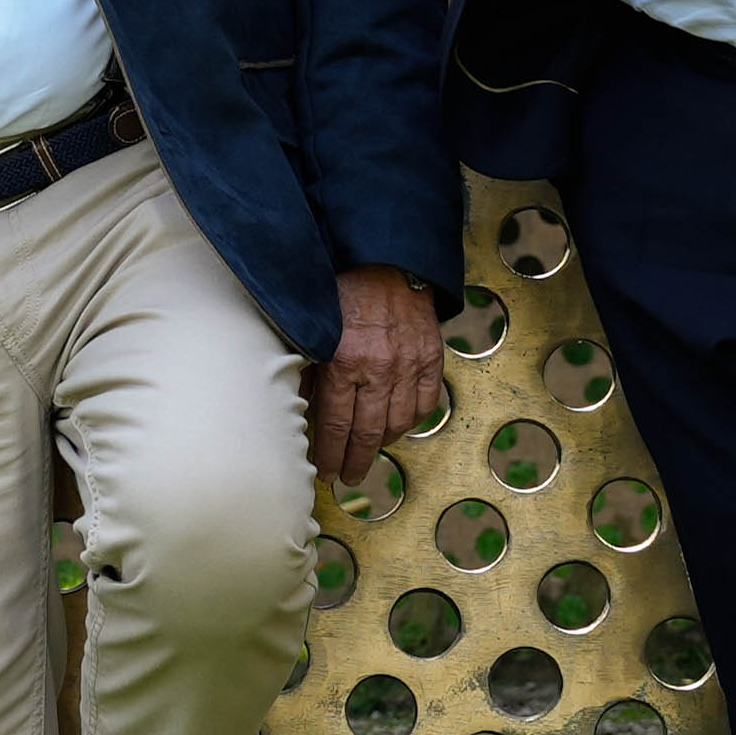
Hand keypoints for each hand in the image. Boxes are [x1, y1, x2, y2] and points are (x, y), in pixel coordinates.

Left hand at [313, 267, 448, 488]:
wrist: (386, 259)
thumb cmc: (342, 290)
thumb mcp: (313, 329)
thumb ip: (309, 370)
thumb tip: (304, 409)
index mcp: (344, 362)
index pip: (335, 426)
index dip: (330, 455)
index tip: (325, 472)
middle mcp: (379, 369)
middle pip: (368, 433)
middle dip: (355, 461)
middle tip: (348, 475)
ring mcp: (409, 365)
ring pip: (398, 423)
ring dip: (383, 445)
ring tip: (370, 454)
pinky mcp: (431, 357)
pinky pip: (426, 403)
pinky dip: (412, 420)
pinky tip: (398, 426)